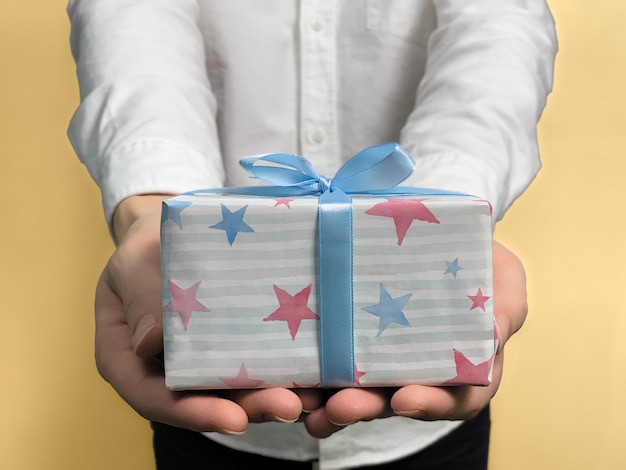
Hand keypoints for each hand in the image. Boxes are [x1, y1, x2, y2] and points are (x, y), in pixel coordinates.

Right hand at [95, 195, 320, 432]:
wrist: (171, 231)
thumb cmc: (145, 245)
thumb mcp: (133, 262)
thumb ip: (140, 297)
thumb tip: (150, 345)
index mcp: (127, 358)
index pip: (153, 397)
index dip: (193, 413)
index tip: (234, 419)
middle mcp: (165, 369)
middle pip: (203, 402)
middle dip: (249, 408)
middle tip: (289, 407)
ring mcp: (201, 361)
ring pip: (235, 391)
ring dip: (273, 396)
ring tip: (311, 397)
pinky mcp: (231, 347)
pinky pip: (254, 364)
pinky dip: (284, 372)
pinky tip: (315, 374)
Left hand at [303, 241, 527, 437]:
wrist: (440, 230)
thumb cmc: (479, 259)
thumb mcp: (503, 282)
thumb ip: (503, 312)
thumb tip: (490, 338)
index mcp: (463, 368)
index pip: (454, 398)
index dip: (431, 404)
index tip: (405, 399)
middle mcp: (419, 372)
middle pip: (396, 402)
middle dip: (368, 408)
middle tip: (343, 406)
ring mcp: (383, 361)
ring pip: (358, 392)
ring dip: (332, 404)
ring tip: (310, 405)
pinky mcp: (350, 344)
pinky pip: (330, 369)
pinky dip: (312, 383)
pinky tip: (291, 385)